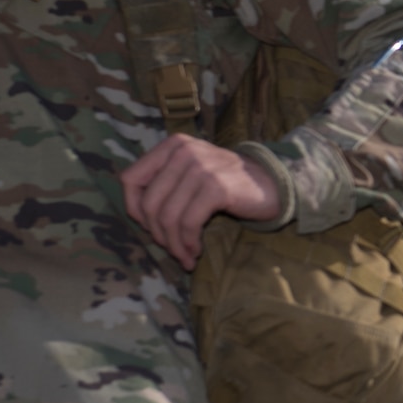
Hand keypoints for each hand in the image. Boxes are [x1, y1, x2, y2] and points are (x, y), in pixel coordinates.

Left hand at [120, 134, 282, 269]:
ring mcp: (201, 168)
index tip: (152, 226)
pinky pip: (188, 223)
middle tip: (172, 248)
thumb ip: (164, 181)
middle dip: (157, 233)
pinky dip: (188, 243)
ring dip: (173, 244)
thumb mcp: (192, 171)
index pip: (130, 179)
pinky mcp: (216, 187)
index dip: (134, 208)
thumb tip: (136, 214)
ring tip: (184, 256)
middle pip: (148, 203)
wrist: (273, 183)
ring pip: (167, 217)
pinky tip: (196, 251)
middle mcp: (183, 152)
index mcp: (172, 146)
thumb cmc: (228, 183)